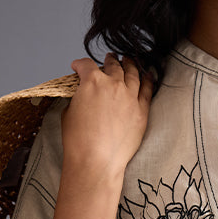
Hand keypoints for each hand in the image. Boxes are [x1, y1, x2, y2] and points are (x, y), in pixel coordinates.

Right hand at [62, 51, 153, 182]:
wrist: (96, 161)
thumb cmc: (78, 141)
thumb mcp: (69, 112)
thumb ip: (78, 98)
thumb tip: (82, 96)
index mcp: (92, 82)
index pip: (86, 65)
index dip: (80, 64)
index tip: (78, 67)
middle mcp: (113, 84)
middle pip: (113, 66)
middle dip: (109, 61)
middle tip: (110, 58)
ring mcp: (130, 97)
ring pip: (133, 73)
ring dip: (130, 65)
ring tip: (129, 61)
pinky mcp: (142, 111)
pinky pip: (147, 90)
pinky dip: (148, 80)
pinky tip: (148, 75)